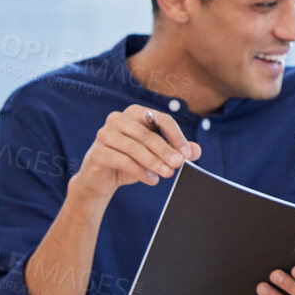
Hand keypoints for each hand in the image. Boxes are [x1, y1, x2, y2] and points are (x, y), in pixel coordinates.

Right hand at [69, 105, 199, 201]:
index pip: (161, 119)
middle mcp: (117, 119)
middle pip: (147, 134)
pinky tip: (152, 180)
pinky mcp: (97, 152)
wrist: (100, 180)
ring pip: (134, 148)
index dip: (176, 136)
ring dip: (154, 162)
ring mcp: (104, 134)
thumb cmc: (130, 162)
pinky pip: (122, 161)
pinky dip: (140, 171)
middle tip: (179, 164)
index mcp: (134, 113)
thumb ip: (175, 150)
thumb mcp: (155, 156)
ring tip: (167, 174)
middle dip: (165, 150)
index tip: (187, 154)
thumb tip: (196, 150)